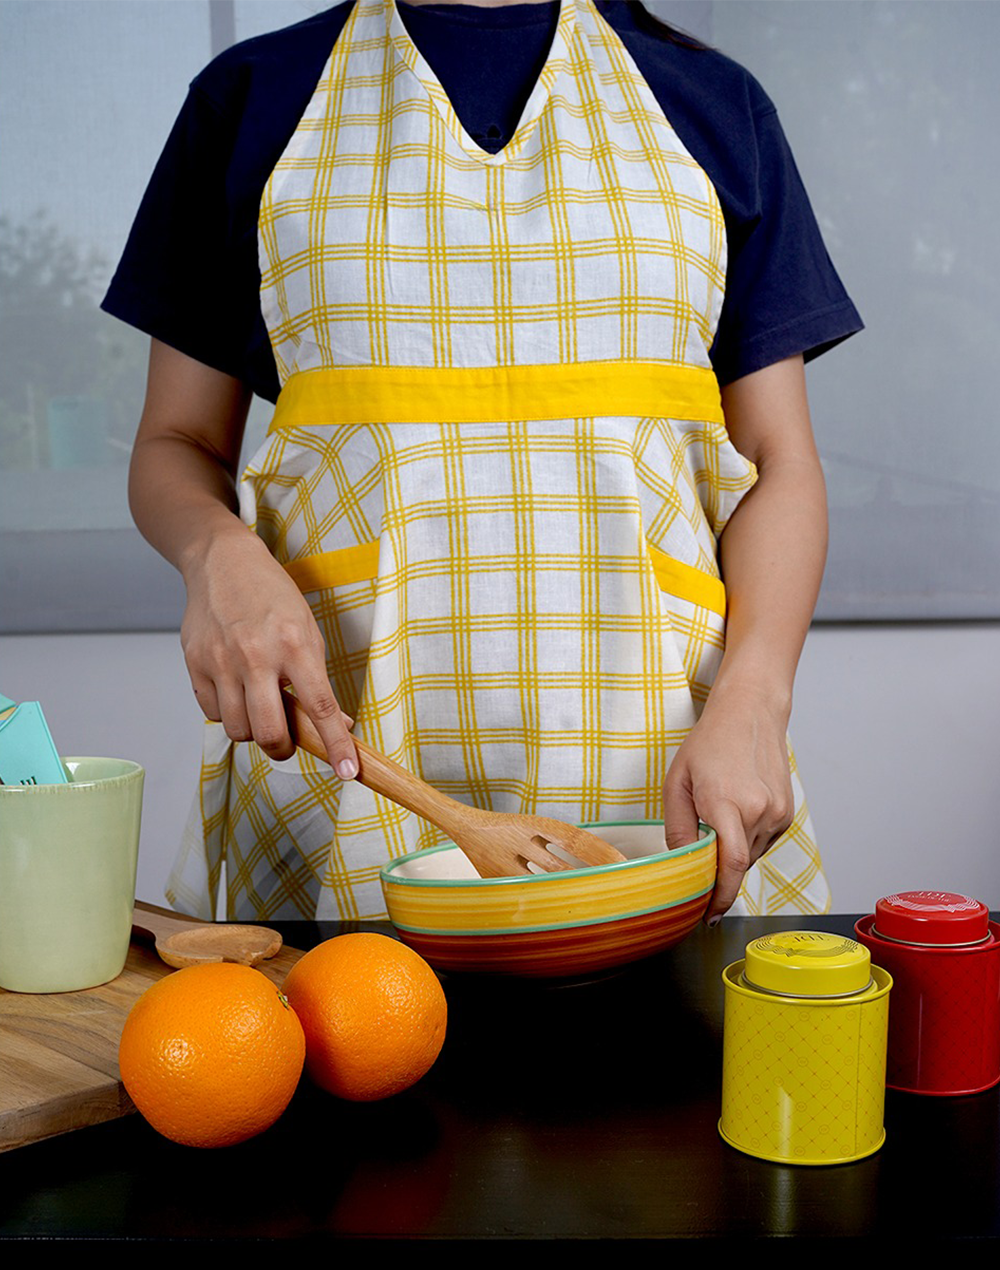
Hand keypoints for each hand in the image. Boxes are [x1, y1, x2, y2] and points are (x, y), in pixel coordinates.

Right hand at [180, 526, 358, 776]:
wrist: (222, 562)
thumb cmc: (272, 597)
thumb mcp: (307, 630)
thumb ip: (317, 679)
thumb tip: (335, 725)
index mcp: (294, 645)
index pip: (320, 707)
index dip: (336, 745)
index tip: (349, 772)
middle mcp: (256, 655)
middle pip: (269, 732)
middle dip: (282, 748)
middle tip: (286, 740)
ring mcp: (221, 661)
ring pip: (238, 730)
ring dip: (253, 731)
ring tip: (259, 706)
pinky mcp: (194, 664)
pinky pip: (212, 713)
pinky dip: (227, 714)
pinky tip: (236, 692)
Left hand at [662, 684, 793, 923]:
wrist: (751, 713)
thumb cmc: (709, 744)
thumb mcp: (678, 782)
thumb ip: (679, 828)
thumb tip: (683, 866)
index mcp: (727, 802)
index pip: (731, 866)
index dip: (720, 897)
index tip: (708, 915)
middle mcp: (759, 811)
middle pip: (737, 864)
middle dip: (718, 872)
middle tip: (699, 859)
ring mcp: (778, 813)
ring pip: (750, 856)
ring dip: (732, 852)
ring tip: (718, 817)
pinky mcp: (787, 814)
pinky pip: (762, 842)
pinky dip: (745, 839)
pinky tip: (736, 811)